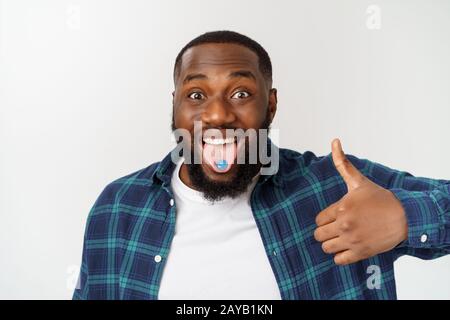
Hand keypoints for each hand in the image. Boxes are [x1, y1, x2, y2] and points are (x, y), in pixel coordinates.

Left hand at [313, 139, 407, 264]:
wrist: (403, 217)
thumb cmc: (380, 199)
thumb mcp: (358, 181)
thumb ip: (342, 163)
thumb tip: (334, 141)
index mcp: (341, 207)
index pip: (318, 220)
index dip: (325, 219)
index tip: (335, 217)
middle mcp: (344, 225)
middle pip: (318, 235)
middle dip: (325, 232)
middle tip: (336, 229)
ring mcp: (352, 240)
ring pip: (326, 248)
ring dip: (331, 244)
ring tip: (341, 238)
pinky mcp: (360, 253)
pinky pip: (338, 260)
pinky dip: (340, 256)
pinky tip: (348, 248)